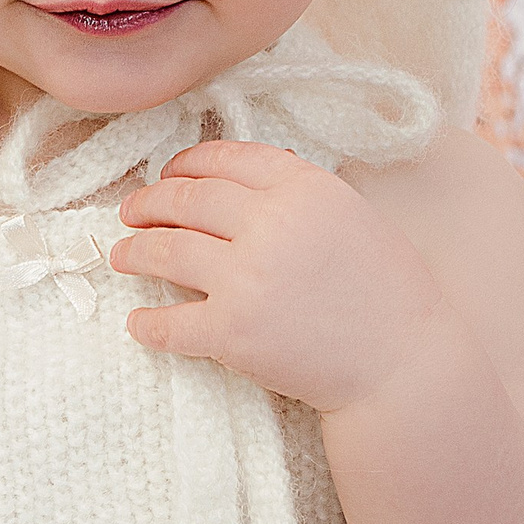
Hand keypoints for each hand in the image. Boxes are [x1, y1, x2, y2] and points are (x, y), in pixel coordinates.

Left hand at [111, 140, 437, 409]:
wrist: (403, 364)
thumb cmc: (389, 294)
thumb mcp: (354, 216)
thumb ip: (302, 193)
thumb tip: (247, 182)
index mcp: (305, 187)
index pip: (227, 158)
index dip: (188, 163)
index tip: (169, 173)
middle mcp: (271, 224)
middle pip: (188, 199)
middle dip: (150, 202)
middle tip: (131, 211)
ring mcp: (247, 278)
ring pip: (167, 250)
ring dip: (135, 251)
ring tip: (121, 254)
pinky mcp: (232, 332)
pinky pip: (170, 323)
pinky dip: (148, 324)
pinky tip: (138, 323)